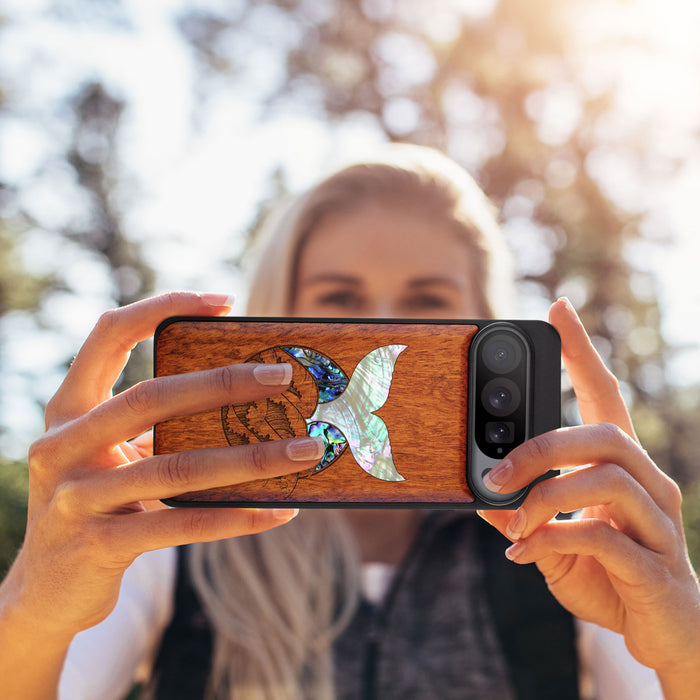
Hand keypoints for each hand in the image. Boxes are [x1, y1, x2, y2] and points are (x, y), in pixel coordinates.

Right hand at [2, 292, 323, 640]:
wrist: (47, 590)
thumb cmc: (99, 503)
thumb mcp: (113, 455)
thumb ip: (157, 427)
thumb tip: (250, 400)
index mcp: (68, 409)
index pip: (109, 334)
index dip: (162, 307)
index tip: (224, 301)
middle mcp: (62, 446)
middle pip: (151, 397)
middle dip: (223, 383)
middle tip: (283, 375)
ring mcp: (75, 498)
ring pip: (177, 468)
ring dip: (251, 458)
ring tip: (305, 450)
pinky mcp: (98, 546)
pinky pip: (182, 525)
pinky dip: (236, 517)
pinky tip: (279, 511)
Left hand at [478, 298, 699, 692]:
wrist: (664, 634)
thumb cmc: (609, 576)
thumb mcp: (553, 540)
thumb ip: (522, 515)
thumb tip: (480, 496)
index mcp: (622, 468)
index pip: (605, 395)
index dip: (582, 352)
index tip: (558, 309)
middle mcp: (649, 484)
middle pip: (604, 434)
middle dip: (541, 447)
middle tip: (495, 472)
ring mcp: (659, 523)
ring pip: (607, 479)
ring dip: (545, 497)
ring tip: (512, 522)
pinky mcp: (657, 566)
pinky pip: (604, 538)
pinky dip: (553, 540)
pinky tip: (525, 554)